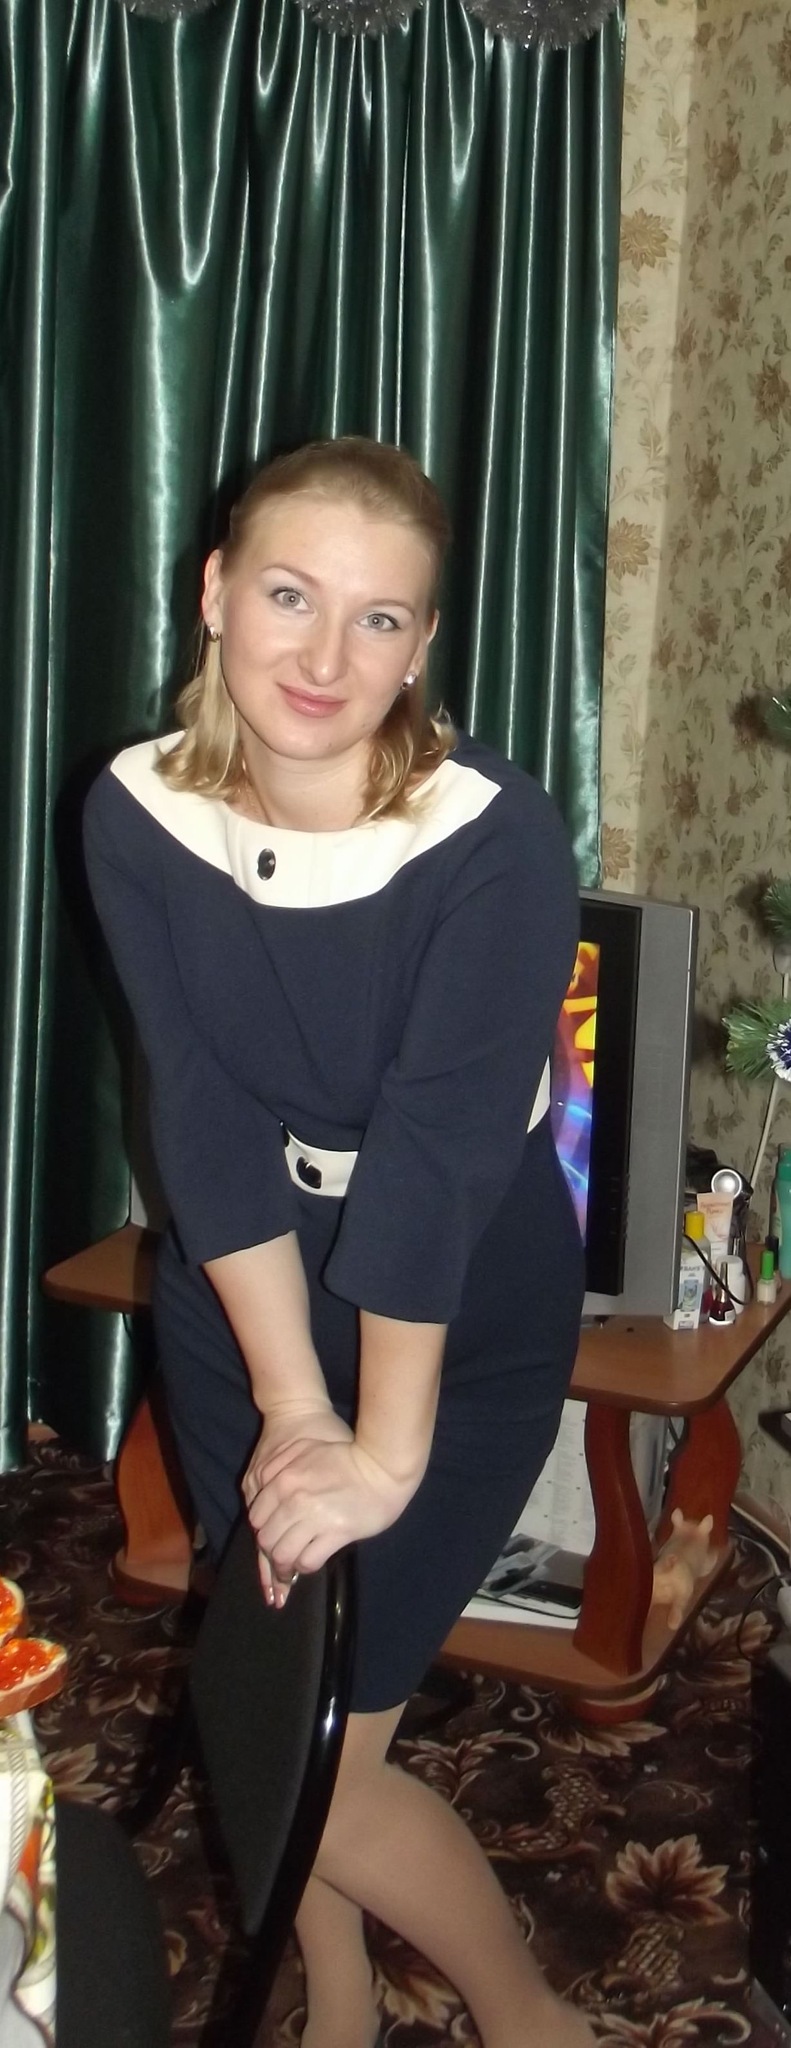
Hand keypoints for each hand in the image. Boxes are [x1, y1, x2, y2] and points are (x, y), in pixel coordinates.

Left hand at [247, 1437, 416, 1588]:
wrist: (383, 1467)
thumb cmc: (347, 1458)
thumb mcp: (307, 1450)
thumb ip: (282, 1465)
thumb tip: (262, 1481)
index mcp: (284, 1480)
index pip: (256, 1518)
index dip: (262, 1530)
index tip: (271, 1535)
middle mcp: (294, 1500)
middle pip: (266, 1539)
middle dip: (270, 1553)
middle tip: (278, 1558)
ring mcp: (315, 1518)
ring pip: (283, 1554)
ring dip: (284, 1567)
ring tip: (289, 1570)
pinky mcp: (336, 1533)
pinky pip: (309, 1560)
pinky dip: (304, 1567)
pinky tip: (309, 1563)